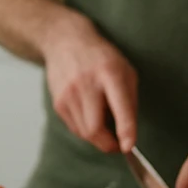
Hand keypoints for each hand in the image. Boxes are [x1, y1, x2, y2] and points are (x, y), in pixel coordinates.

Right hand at [42, 16, 138, 153]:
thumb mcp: (125, 70)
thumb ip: (130, 101)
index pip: (120, 106)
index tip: (128, 147)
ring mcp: (68, 93)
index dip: (125, 130)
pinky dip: (85, 130)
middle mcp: (86, 83)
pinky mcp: (58, 102)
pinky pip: (75, 128)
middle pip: (95, 128)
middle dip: (108, 144)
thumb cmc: (101, 58)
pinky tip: (90, 114)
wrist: (65, 41)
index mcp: (110, 73)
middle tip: (118, 144)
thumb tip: (129, 134)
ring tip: (103, 121)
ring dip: (97, 137)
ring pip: (84, 133)